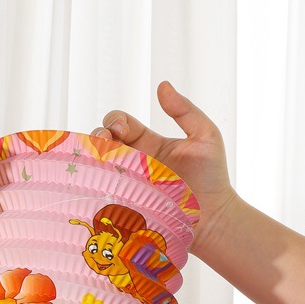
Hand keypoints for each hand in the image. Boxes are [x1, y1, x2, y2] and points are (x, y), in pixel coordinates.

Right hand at [92, 80, 236, 248]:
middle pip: (103, 143)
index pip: (122, 124)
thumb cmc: (212, 177)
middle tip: (105, 142)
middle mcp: (133, 162)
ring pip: (97, 166)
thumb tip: (161, 86)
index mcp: (148, 143)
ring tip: (97, 159)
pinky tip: (95, 179)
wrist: (212, 217)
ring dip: (92, 158)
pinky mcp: (125, 205)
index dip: (116, 121)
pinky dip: (94, 183)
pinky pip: (102, 193)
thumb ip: (185, 111)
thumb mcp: (205, 135)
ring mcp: (127, 184)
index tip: (121, 129)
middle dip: (98, 137)